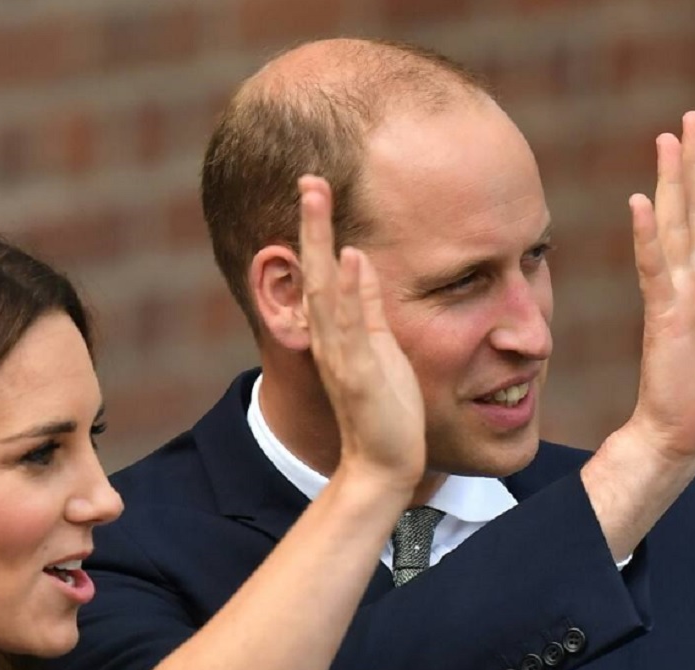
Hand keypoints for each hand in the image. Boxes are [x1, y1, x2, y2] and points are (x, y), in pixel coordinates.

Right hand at [297, 175, 424, 489]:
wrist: (384, 465)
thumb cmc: (385, 409)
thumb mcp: (379, 348)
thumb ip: (366, 307)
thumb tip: (357, 259)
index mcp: (339, 333)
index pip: (323, 273)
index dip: (318, 231)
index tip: (317, 188)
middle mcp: (331, 340)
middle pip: (315, 273)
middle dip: (311, 225)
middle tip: (308, 178)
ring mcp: (342, 357)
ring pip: (325, 292)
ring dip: (319, 244)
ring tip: (316, 198)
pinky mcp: (359, 377)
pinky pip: (352, 329)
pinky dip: (348, 293)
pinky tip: (350, 257)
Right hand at [626, 111, 694, 466]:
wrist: (687, 439)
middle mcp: (693, 283)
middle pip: (694, 212)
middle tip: (691, 119)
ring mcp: (675, 297)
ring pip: (675, 229)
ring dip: (671, 184)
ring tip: (670, 141)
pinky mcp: (661, 317)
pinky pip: (654, 270)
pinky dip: (647, 237)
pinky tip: (640, 204)